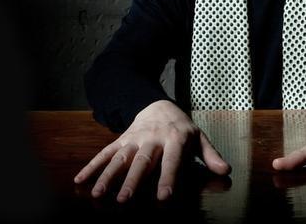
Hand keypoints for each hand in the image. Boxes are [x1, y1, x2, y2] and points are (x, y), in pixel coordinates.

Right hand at [73, 100, 230, 201]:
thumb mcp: (199, 138)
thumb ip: (210, 155)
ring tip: (98, 195)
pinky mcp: (120, 141)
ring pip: (119, 159)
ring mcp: (133, 140)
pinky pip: (104, 153)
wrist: (158, 105)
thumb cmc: (181, 128)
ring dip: (107, 176)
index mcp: (173, 140)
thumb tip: (225, 170)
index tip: (163, 198)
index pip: (171, 162)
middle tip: (124, 201)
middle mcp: (151, 140)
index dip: (167, 179)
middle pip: (141, 162)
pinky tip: (80, 180)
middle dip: (132, 182)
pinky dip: (92, 166)